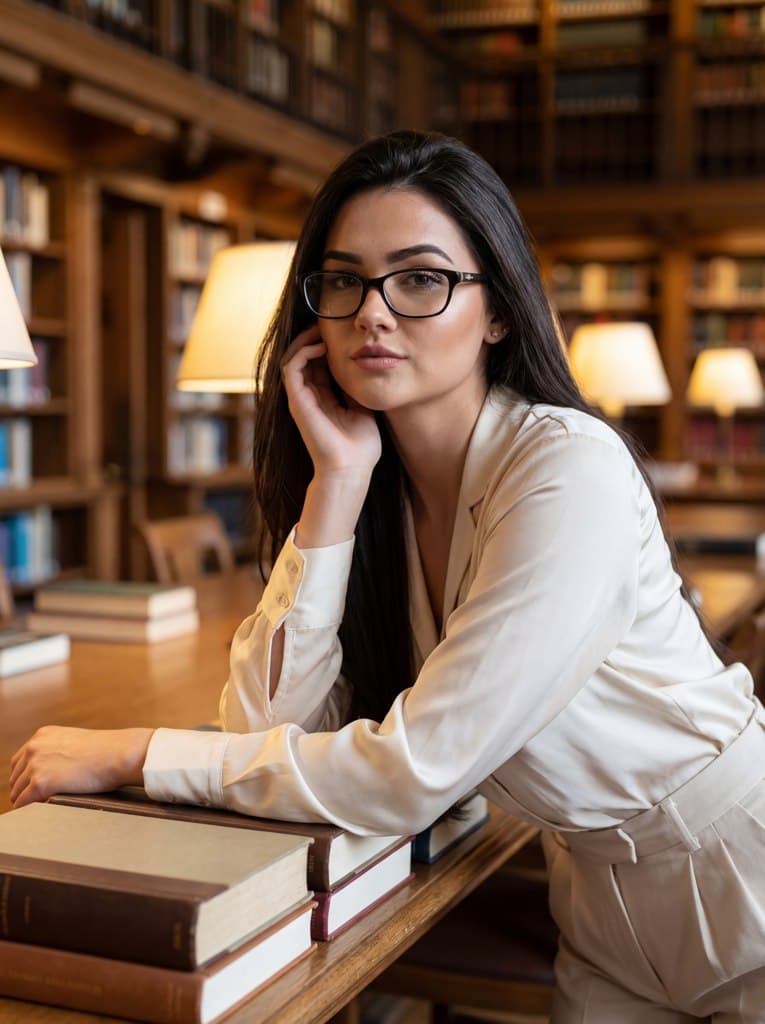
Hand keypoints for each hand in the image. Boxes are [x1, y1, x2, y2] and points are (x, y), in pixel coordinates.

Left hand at [9, 726, 153, 807]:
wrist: (118, 754)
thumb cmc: (107, 750)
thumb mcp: (76, 742)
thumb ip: (60, 751)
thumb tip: (56, 769)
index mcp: (43, 735)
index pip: (20, 760)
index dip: (24, 776)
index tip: (29, 787)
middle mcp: (34, 747)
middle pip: (15, 776)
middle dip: (22, 789)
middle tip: (32, 801)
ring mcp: (35, 764)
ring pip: (17, 791)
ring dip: (24, 800)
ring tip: (35, 809)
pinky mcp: (40, 782)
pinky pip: (22, 802)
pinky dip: (25, 809)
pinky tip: (34, 813)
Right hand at [281, 325, 380, 477]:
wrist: (351, 469)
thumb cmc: (360, 448)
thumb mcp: (365, 410)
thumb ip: (360, 390)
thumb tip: (368, 368)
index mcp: (324, 398)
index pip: (319, 363)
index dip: (327, 344)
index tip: (342, 330)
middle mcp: (309, 396)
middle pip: (304, 357)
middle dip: (314, 336)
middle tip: (330, 322)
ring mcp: (301, 398)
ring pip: (293, 357)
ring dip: (306, 340)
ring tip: (323, 329)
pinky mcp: (297, 401)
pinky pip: (291, 367)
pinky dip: (303, 352)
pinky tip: (322, 346)